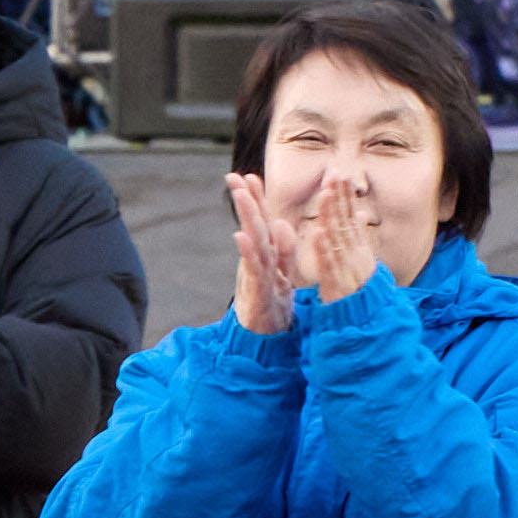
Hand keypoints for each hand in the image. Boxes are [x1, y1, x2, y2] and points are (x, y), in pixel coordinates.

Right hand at [226, 175, 305, 336]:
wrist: (265, 342)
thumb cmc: (273, 306)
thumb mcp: (281, 274)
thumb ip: (282, 250)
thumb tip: (282, 223)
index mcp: (267, 257)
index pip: (263, 222)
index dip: (257, 200)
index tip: (250, 175)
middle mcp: (258, 262)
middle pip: (253, 226)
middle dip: (245, 201)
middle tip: (235, 176)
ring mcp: (255, 276)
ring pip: (251, 242)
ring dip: (246, 217)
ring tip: (241, 194)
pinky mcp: (254, 292)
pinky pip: (252, 269)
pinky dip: (247, 252)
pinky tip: (240, 235)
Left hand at [298, 171, 380, 312]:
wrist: (366, 320)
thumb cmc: (360, 290)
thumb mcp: (362, 259)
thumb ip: (360, 236)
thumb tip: (361, 214)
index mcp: (356, 246)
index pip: (350, 215)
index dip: (344, 195)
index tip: (338, 175)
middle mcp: (353, 252)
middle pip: (345, 220)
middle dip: (340, 197)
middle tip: (335, 174)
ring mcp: (346, 266)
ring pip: (338, 237)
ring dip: (332, 215)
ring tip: (325, 195)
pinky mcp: (337, 282)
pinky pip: (329, 263)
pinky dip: (324, 249)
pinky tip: (318, 233)